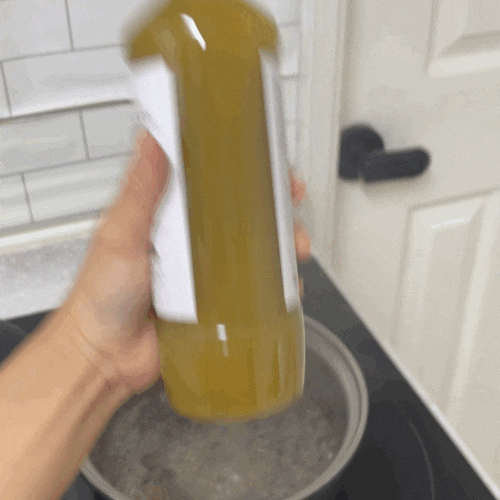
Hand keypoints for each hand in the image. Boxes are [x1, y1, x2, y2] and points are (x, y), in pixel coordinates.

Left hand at [62, 131, 310, 395]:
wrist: (105, 355)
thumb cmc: (101, 296)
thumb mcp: (119, 235)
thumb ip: (139, 191)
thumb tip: (151, 142)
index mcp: (169, 218)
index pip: (213, 183)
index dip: (242, 169)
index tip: (266, 160)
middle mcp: (192, 242)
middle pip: (243, 215)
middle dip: (275, 207)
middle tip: (290, 205)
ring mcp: (207, 272)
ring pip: (255, 251)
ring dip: (282, 245)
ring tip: (293, 249)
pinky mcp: (217, 302)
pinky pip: (252, 289)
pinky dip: (274, 285)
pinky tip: (285, 285)